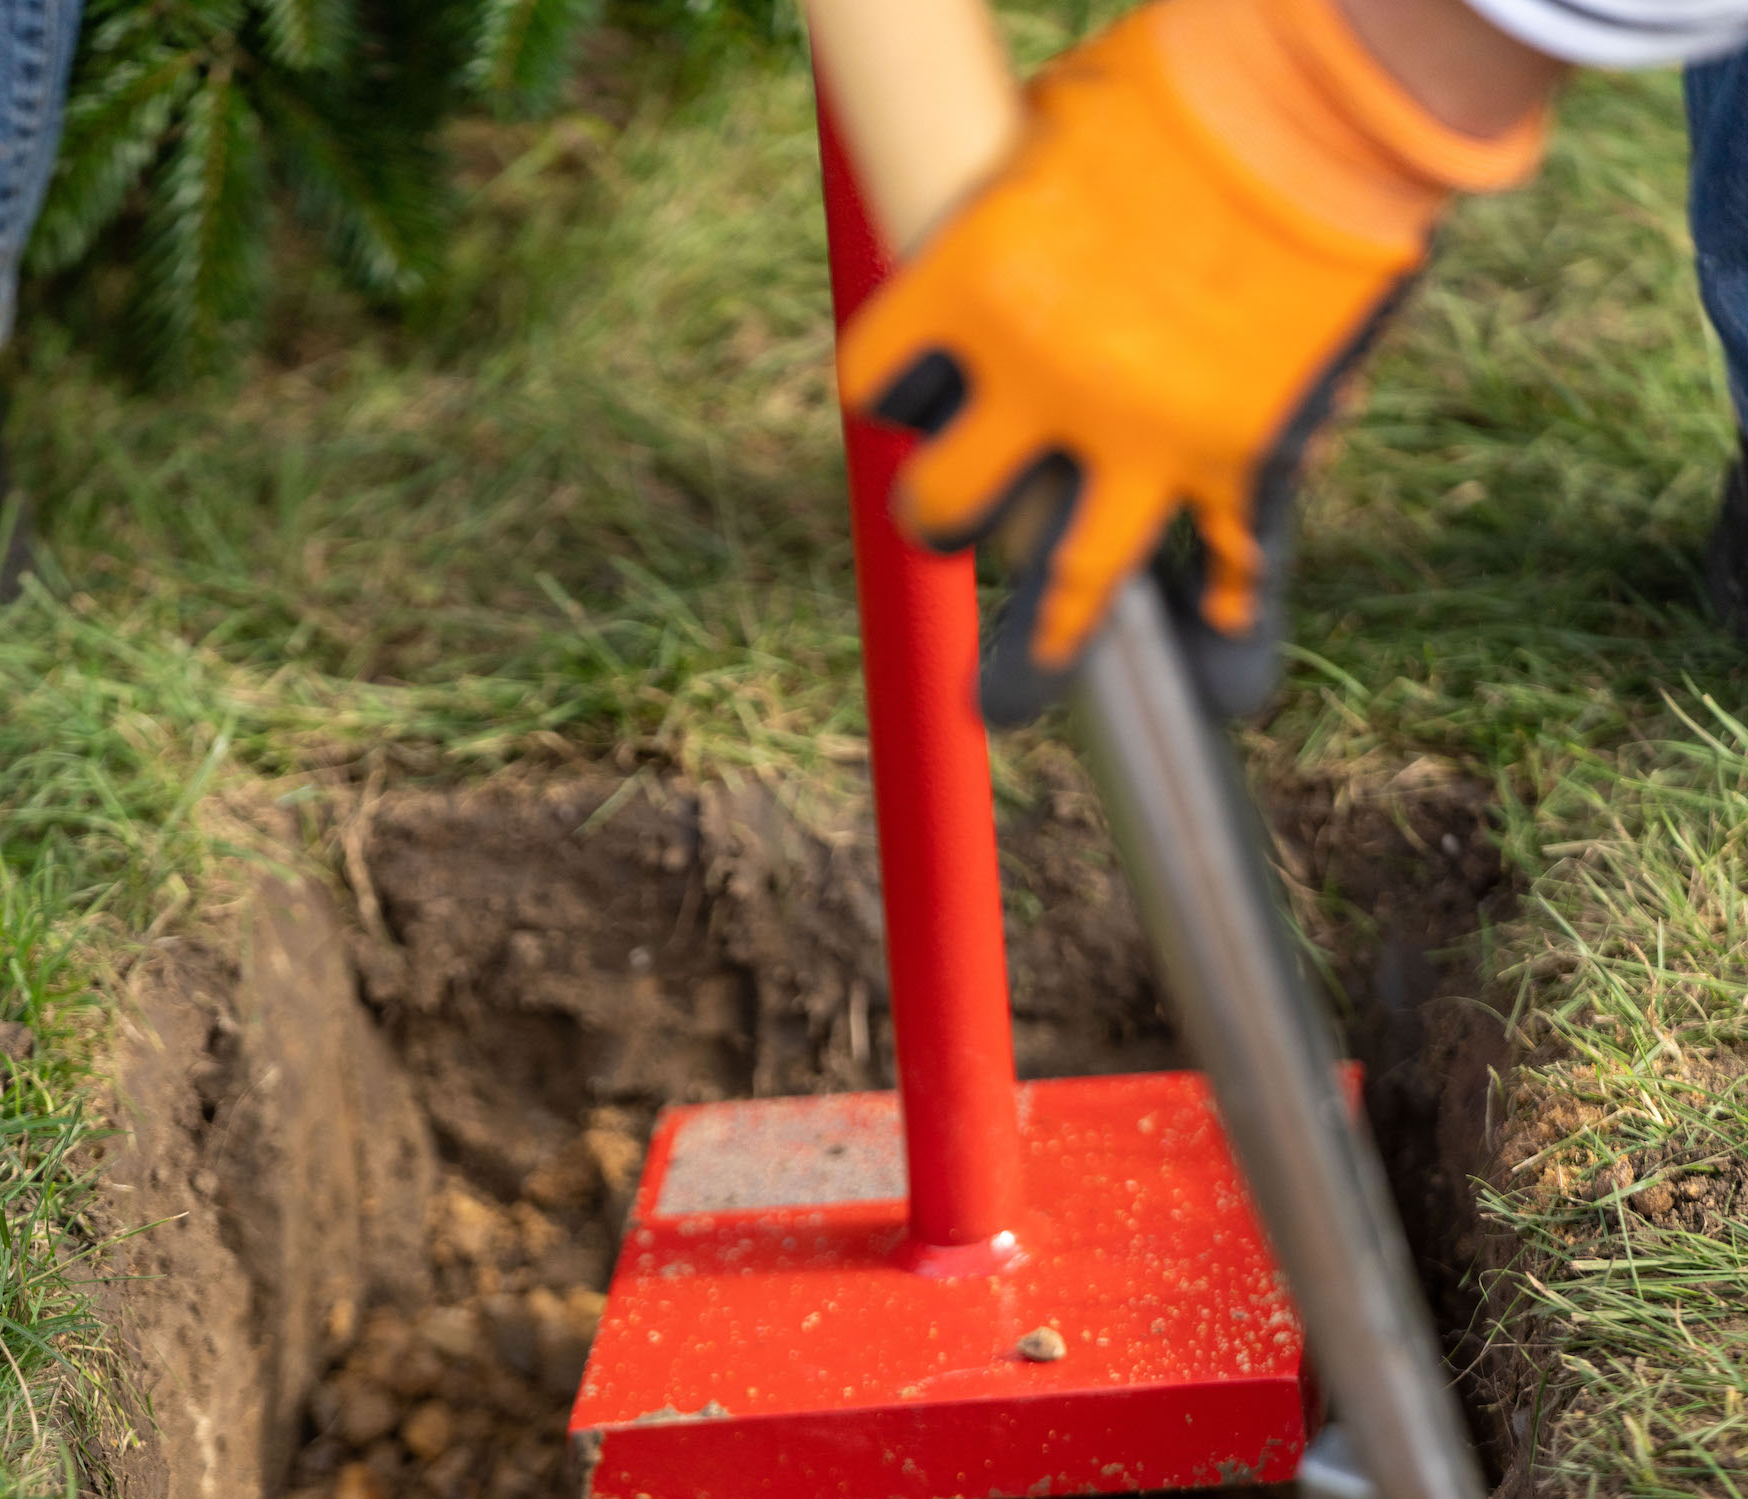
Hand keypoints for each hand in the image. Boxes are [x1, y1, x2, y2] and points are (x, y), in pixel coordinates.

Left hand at [836, 0, 1545, 721]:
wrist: (1325, 89)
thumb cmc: (1191, 82)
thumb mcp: (1062, 129)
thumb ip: (1022, 206)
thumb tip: (996, 220)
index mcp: (975, 285)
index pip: (886, 385)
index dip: (897, 398)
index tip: (913, 406)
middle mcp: (1045, 383)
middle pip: (953, 508)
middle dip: (943, 523)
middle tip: (943, 529)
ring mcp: (1145, 439)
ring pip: (1072, 590)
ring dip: (1042, 654)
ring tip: (1012, 702)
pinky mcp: (1244, 461)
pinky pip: (1232, 581)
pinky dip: (1232, 642)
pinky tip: (1223, 687)